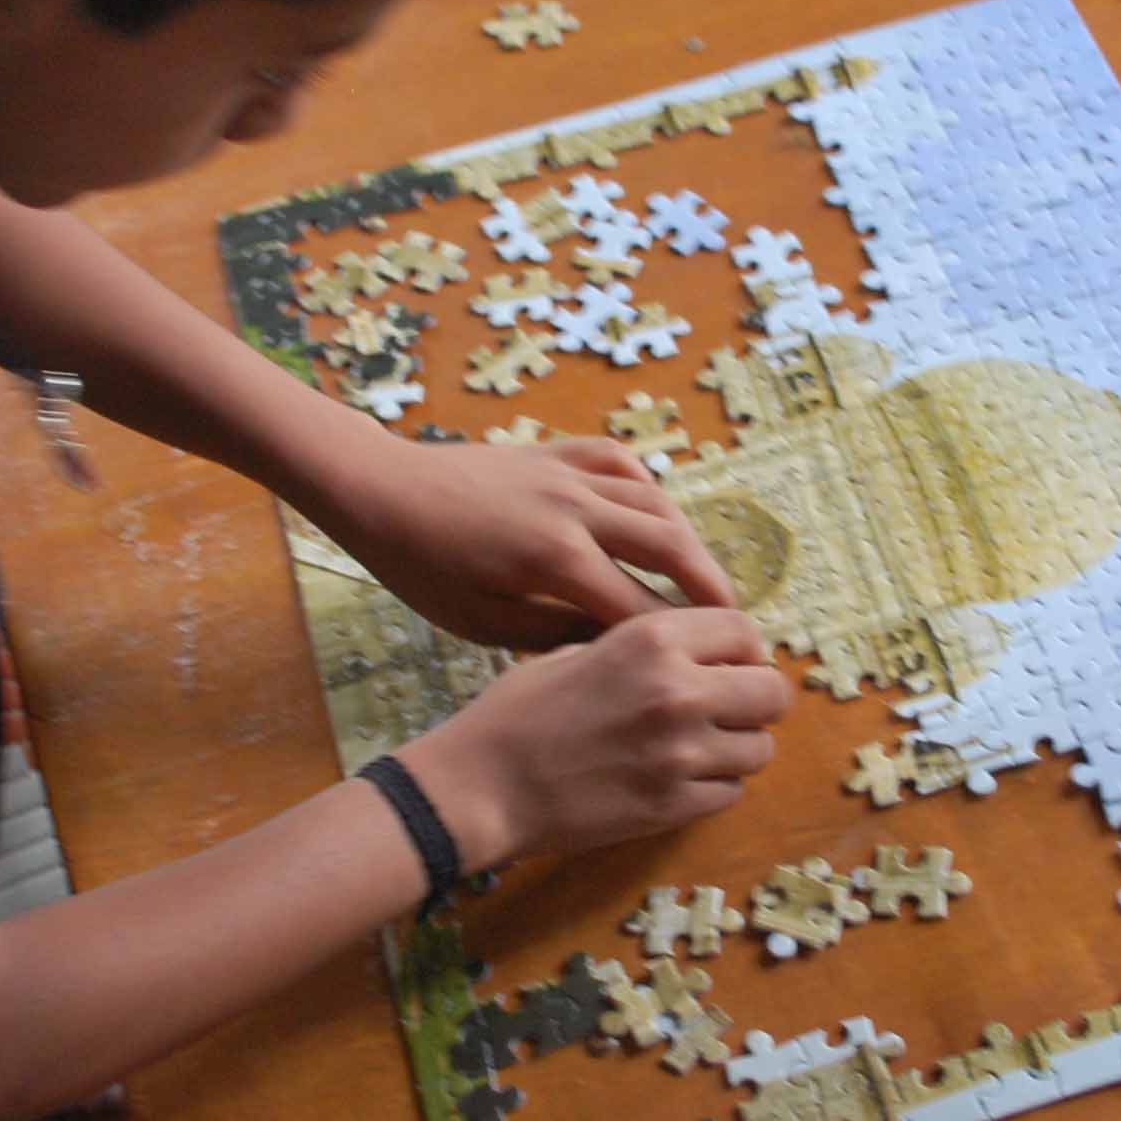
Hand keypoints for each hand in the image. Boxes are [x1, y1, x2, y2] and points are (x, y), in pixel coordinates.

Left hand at [303, 433, 737, 649]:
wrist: (382, 491)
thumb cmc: (423, 569)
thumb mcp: (481, 622)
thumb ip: (554, 634)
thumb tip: (615, 648)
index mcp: (555, 559)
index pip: (637, 606)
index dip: (676, 641)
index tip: (704, 669)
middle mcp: (575, 509)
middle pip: (670, 546)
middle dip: (709, 587)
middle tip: (738, 623)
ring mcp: (569, 473)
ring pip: (655, 502)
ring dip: (689, 541)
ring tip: (706, 579)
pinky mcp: (557, 451)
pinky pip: (623, 464)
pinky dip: (649, 490)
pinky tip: (657, 514)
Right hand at [395, 609, 788, 865]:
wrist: (482, 786)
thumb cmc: (517, 713)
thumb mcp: (578, 650)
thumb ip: (644, 647)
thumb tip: (699, 653)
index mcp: (652, 640)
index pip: (744, 630)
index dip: (743, 648)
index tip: (731, 664)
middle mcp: (679, 691)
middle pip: (772, 692)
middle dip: (757, 700)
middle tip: (729, 711)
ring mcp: (681, 754)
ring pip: (759, 750)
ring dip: (737, 749)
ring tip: (700, 750)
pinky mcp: (674, 806)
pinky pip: (731, 793)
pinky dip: (715, 788)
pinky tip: (679, 781)